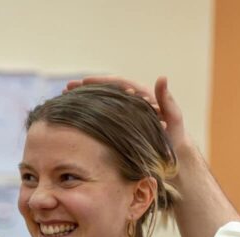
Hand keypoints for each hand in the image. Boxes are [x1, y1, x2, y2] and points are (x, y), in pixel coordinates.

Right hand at [66, 75, 188, 146]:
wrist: (174, 155)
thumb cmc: (175, 138)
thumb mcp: (174, 119)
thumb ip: (168, 100)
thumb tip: (162, 77)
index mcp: (142, 96)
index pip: (117, 84)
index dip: (99, 82)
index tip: (82, 82)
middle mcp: (131, 101)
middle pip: (105, 90)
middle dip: (85, 87)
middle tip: (67, 87)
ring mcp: (125, 113)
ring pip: (101, 101)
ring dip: (84, 99)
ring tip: (65, 98)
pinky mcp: (121, 124)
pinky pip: (103, 114)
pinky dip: (89, 112)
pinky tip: (75, 115)